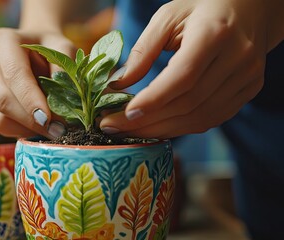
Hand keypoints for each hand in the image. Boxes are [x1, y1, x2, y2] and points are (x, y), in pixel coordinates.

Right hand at [0, 28, 73, 137]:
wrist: (35, 48)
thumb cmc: (51, 47)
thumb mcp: (63, 49)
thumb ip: (64, 70)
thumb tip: (64, 102)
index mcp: (3, 41)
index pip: (15, 75)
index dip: (31, 100)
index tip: (49, 119)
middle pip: (2, 99)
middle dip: (30, 120)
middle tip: (57, 131)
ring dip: (27, 129)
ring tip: (52, 130)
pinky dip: (21, 131)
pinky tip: (39, 127)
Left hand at [101, 0, 282, 138]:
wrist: (249, 8)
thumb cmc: (201, 8)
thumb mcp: (167, 18)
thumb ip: (142, 51)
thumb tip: (118, 85)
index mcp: (215, 33)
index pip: (183, 76)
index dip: (154, 99)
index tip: (125, 114)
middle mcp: (237, 58)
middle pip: (189, 103)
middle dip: (148, 121)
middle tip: (114, 128)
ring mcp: (247, 77)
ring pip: (200, 117)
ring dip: (161, 129)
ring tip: (130, 132)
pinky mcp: (249, 90)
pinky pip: (212, 119)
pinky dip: (182, 127)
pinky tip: (158, 127)